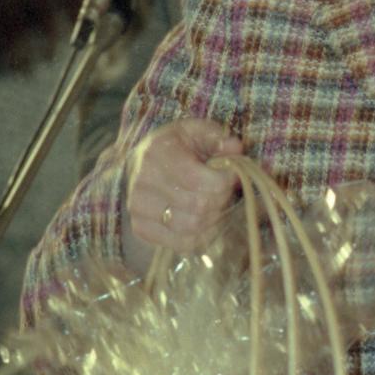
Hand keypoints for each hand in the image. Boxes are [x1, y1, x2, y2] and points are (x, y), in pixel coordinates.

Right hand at [124, 117, 242, 260]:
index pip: (198, 180)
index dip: (224, 181)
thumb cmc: (174, 146)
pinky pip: (182, 243)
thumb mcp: (195, 131)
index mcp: (157, 153)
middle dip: (221, 200)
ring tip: (215, 205)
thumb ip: (217, 137)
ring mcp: (139, 208)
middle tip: (224, 191)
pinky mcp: (141, 228)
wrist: (140, 164)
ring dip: (214, 219)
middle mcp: (143, 182)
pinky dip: (202, 236)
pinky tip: (205, 221)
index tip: (231, 175)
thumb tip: (235, 147)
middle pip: (198, 206)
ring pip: (192, 228)